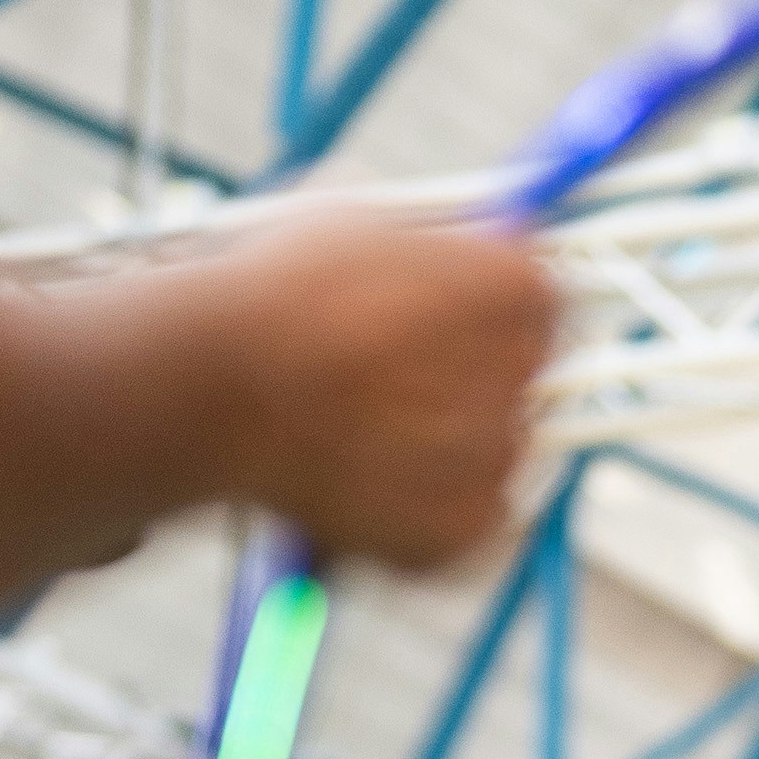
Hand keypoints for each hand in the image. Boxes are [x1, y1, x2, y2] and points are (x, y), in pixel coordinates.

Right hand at [205, 212, 551, 570]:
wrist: (215, 386)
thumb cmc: (273, 296)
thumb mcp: (363, 227)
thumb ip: (433, 247)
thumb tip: (464, 252)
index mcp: (515, 286)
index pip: (543, 303)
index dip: (489, 316)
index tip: (448, 326)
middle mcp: (526, 372)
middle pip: (522, 382)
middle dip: (468, 385)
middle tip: (390, 388)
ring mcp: (497, 458)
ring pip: (491, 455)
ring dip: (442, 450)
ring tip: (357, 437)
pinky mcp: (462, 532)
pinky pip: (462, 522)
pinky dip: (420, 512)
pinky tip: (360, 484)